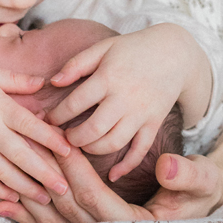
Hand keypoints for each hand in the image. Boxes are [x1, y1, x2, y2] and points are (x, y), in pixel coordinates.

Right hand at [0, 63, 72, 202]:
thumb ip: (16, 80)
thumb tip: (43, 83)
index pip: (30, 126)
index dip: (51, 139)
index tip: (69, 151)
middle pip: (21, 156)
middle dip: (44, 174)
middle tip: (65, 189)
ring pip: (4, 173)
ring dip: (25, 188)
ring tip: (45, 200)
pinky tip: (14, 199)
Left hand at [0, 147, 222, 222]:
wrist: (196, 209)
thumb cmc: (199, 194)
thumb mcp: (203, 182)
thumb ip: (187, 176)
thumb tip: (166, 167)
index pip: (94, 197)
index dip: (74, 171)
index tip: (59, 144)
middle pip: (66, 209)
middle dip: (43, 178)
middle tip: (23, 149)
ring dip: (27, 198)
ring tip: (4, 174)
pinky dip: (26, 218)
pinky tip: (3, 204)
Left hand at [46, 24, 211, 181]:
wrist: (174, 53)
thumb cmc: (132, 49)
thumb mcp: (103, 47)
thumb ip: (76, 64)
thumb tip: (53, 82)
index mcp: (107, 78)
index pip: (74, 104)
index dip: (56, 116)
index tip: (48, 120)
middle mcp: (124, 98)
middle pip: (92, 129)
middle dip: (72, 139)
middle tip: (63, 138)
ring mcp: (141, 113)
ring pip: (113, 143)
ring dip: (93, 150)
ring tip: (83, 145)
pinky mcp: (154, 124)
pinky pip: (140, 150)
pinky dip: (127, 166)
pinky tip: (113, 175)